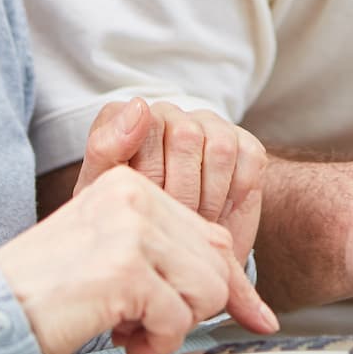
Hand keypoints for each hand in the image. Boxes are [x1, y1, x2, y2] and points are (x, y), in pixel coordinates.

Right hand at [0, 165, 277, 353]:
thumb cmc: (49, 293)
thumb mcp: (120, 262)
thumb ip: (178, 263)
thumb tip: (259, 308)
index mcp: (131, 186)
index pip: (211, 236)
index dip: (224, 285)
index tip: (240, 314)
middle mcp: (134, 196)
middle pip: (217, 263)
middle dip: (193, 307)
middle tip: (145, 320)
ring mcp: (130, 230)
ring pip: (207, 292)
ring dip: (174, 326)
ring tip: (128, 327)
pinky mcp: (124, 269)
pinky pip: (178, 320)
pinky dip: (155, 343)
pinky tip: (118, 336)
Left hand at [74, 99, 265, 260]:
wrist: (168, 247)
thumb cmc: (129, 216)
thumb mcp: (104, 192)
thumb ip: (107, 147)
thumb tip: (140, 107)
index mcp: (127, 118)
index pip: (145, 122)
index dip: (148, 172)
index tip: (149, 199)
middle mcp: (169, 113)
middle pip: (186, 136)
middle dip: (181, 191)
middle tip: (174, 221)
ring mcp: (210, 126)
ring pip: (220, 148)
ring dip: (209, 197)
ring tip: (195, 221)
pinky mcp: (244, 143)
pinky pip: (248, 159)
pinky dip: (234, 195)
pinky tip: (217, 212)